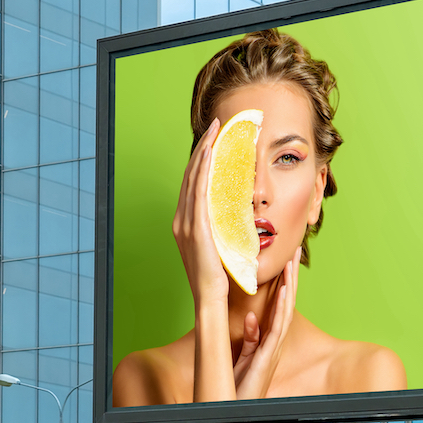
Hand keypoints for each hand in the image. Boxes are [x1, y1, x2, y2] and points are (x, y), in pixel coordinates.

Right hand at [173, 118, 227, 310]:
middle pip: (192, 173)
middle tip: (217, 125)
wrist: (212, 297)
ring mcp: (187, 222)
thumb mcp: (222, 244)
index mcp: (186, 222)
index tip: (216, 139)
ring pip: (194, 176)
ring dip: (205, 150)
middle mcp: (182, 219)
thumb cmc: (220, 276)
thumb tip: (240, 211)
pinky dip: (203, 168)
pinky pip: (199, 190)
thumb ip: (225, 225)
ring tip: (216, 130)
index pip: (195, 181)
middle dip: (204, 146)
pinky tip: (210, 152)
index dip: (203, 157)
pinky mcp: (196, 226)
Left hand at [232, 247, 300, 399]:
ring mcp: (275, 346)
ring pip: (286, 310)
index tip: (285, 262)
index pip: (278, 305)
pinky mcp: (269, 354)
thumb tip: (252, 318)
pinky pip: (278, 327)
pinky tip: (285, 291)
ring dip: (290, 286)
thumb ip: (250, 337)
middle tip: (294, 252)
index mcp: (268, 338)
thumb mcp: (244, 355)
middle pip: (286, 302)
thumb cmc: (240, 385)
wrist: (236, 407)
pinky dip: (282, 308)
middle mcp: (275, 340)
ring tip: (291, 264)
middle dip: (291, 278)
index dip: (283, 283)